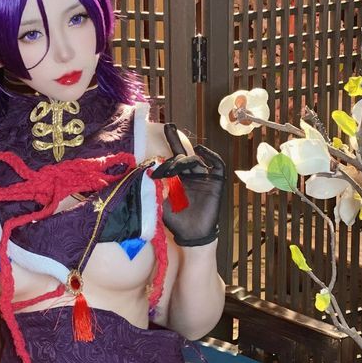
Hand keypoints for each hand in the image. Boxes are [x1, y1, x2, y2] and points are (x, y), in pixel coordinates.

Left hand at [151, 124, 224, 245]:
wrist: (193, 235)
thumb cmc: (177, 221)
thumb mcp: (161, 203)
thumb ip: (155, 189)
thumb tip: (144, 174)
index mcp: (178, 179)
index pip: (171, 160)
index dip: (165, 155)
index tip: (154, 155)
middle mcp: (191, 176)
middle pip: (183, 154)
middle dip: (175, 140)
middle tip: (168, 126)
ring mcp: (204, 178)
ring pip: (195, 160)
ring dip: (184, 160)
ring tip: (175, 164)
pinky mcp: (216, 183)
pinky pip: (217, 166)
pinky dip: (211, 156)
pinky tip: (200, 151)